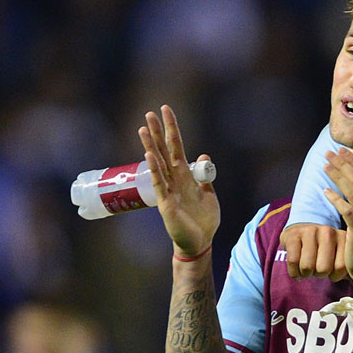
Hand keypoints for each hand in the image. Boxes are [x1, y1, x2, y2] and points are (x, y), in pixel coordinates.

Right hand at [138, 105, 218, 257]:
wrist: (200, 241)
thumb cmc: (204, 220)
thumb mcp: (208, 194)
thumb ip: (204, 176)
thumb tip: (204, 156)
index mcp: (185, 175)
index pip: (176, 147)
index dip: (172, 129)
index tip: (166, 110)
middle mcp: (174, 179)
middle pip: (163, 150)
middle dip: (158, 132)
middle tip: (149, 112)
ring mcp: (168, 189)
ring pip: (157, 163)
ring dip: (150, 145)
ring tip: (143, 128)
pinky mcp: (165, 202)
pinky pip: (158, 182)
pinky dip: (154, 169)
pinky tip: (149, 155)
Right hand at [279, 223, 348, 280]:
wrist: (301, 231)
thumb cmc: (324, 250)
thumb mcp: (340, 254)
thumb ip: (352, 268)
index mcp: (343, 237)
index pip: (341, 268)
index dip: (334, 276)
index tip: (332, 271)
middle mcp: (328, 232)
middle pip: (323, 269)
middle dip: (318, 274)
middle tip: (317, 268)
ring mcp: (310, 231)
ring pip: (307, 266)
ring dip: (305, 274)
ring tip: (307, 268)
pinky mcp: (293, 235)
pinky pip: (293, 261)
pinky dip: (293, 272)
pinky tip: (296, 269)